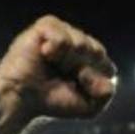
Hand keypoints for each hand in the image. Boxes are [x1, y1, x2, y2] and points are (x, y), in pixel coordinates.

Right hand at [0, 15, 116, 122]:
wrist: (24, 97)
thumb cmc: (53, 101)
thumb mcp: (89, 107)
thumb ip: (106, 93)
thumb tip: (110, 72)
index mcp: (92, 63)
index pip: (108, 69)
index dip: (94, 82)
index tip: (78, 89)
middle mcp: (81, 45)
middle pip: (98, 53)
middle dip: (82, 70)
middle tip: (65, 77)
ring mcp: (64, 33)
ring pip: (82, 42)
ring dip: (68, 60)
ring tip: (52, 65)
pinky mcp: (47, 26)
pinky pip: (62, 34)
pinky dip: (56, 48)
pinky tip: (45, 54)